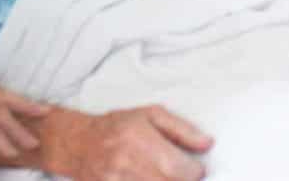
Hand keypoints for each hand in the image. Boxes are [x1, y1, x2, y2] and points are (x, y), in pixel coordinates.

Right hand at [0, 68, 49, 156]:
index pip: (3, 93)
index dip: (19, 100)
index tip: (35, 104)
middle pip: (10, 101)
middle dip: (29, 109)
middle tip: (46, 114)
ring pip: (4, 118)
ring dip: (18, 132)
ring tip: (31, 144)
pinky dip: (3, 140)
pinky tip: (11, 151)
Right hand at [68, 106, 212, 180]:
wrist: (80, 144)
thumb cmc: (119, 125)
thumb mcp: (151, 115)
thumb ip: (181, 130)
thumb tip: (207, 144)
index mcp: (141, 140)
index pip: (180, 169)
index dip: (195, 171)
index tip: (196, 168)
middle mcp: (128, 165)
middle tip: (183, 174)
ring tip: (167, 176)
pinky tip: (153, 179)